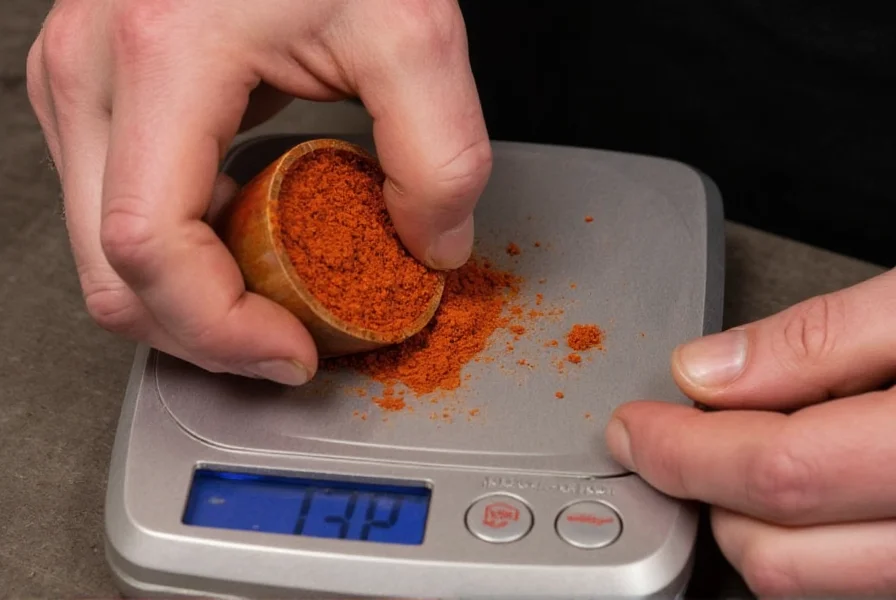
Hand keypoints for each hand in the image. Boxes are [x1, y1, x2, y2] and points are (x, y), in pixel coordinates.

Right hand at [25, 0, 489, 383]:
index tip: (292, 350)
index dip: (220, 331)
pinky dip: (177, 252)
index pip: (149, 248)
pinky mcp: (92, 91)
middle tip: (285, 340)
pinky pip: (116, 209)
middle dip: (203, 334)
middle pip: (111, 273)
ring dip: (188, 299)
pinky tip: (238, 241)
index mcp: (162, 57)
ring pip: (102, 253)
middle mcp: (91, 72)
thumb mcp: (413, 29)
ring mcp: (78, 82)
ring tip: (269, 296)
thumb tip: (432, 246)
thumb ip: (442, 154)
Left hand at [606, 269, 895, 596]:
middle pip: (776, 551)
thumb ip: (817, 339)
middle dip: (706, 492)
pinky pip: (844, 577)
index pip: (776, 472)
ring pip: (806, 581)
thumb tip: (707, 369)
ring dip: (747, 519)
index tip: (635, 427)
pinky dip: (797, 534)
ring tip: (747, 445)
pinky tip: (800, 476)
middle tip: (686, 433)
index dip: (682, 450)